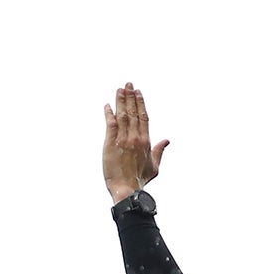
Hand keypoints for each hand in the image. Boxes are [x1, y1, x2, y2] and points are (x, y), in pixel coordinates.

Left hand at [102, 83, 167, 202]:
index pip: (144, 117)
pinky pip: (110, 125)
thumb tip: (167, 140)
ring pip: (123, 116)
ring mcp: (123, 140)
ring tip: (120, 90)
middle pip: (134, 112)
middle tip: (128, 84)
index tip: (138, 93)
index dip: (140, 103)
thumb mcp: (154, 166)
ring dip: (121, 101)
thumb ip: (160, 151)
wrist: (127, 188)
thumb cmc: (139, 180)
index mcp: (146, 140)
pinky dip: (109, 115)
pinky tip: (107, 106)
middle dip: (131, 97)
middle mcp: (135, 137)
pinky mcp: (111, 144)